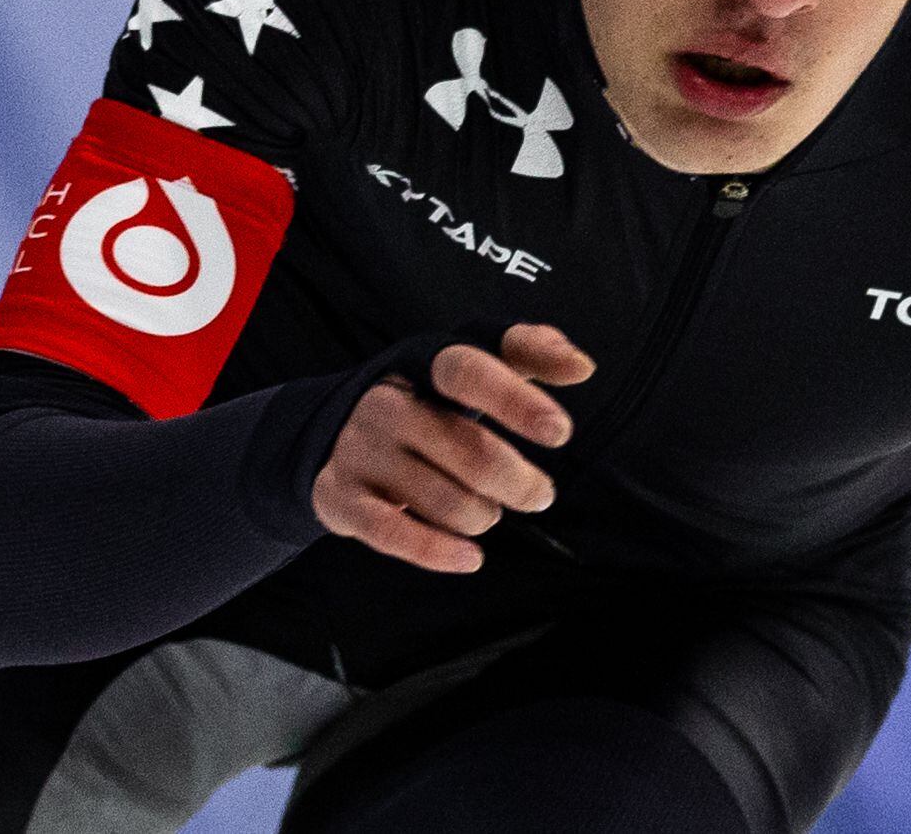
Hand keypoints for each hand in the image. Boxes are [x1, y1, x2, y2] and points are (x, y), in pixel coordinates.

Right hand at [310, 323, 594, 572]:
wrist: (328, 427)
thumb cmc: (425, 399)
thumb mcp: (468, 363)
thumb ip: (527, 352)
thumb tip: (582, 366)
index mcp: (423, 362)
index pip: (469, 372)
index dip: (516, 400)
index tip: (560, 431)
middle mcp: (388, 403)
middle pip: (470, 450)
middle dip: (519, 482)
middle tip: (540, 494)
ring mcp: (360, 451)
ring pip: (445, 501)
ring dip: (483, 516)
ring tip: (488, 511)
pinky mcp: (341, 498)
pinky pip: (396, 535)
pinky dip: (440, 553)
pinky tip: (470, 557)